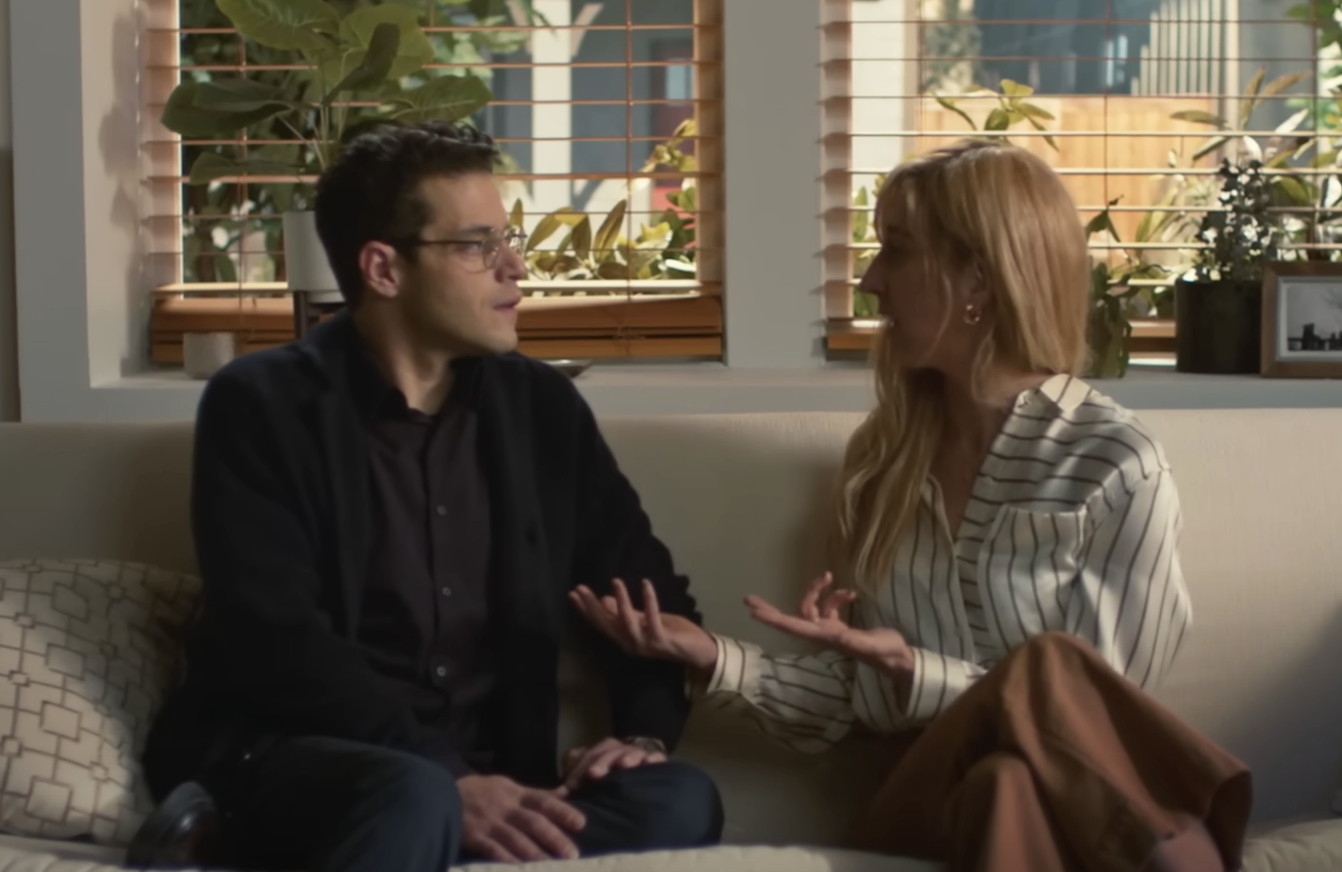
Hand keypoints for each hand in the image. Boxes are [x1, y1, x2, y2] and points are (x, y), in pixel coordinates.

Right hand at [458, 774, 584, 862]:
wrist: (441, 796)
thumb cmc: (480, 792)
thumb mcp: (507, 786)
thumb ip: (535, 794)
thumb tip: (565, 793)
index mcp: (515, 793)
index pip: (542, 801)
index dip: (562, 811)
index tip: (580, 823)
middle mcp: (505, 807)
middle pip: (533, 822)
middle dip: (554, 838)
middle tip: (572, 853)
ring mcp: (490, 823)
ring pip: (516, 839)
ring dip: (535, 854)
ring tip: (550, 867)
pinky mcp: (475, 837)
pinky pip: (493, 850)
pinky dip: (507, 860)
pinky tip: (518, 869)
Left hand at [561, 737, 667, 790]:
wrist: (637, 762)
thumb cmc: (607, 773)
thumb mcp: (588, 774)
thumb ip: (574, 779)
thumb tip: (558, 793)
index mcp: (599, 750)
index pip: (587, 756)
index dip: (578, 770)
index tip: (570, 786)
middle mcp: (617, 749)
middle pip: (607, 752)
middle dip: (600, 762)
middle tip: (594, 774)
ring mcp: (636, 753)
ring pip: (630, 752)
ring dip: (626, 757)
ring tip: (624, 765)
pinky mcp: (654, 759)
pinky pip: (654, 757)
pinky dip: (652, 759)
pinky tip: (650, 764)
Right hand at [569, 578, 718, 672]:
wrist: (697, 650)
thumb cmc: (672, 633)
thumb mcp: (646, 619)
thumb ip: (627, 612)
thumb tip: (605, 600)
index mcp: (626, 638)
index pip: (601, 623)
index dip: (586, 609)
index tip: (573, 593)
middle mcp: (631, 644)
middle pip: (608, 624)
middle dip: (593, 607)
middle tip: (581, 588)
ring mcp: (645, 644)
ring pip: (627, 623)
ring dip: (621, 602)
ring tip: (615, 581)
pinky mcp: (661, 640)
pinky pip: (652, 619)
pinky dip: (649, 601)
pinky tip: (645, 584)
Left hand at [746, 572, 914, 677]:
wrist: (897, 659)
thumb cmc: (887, 653)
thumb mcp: (876, 646)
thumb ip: (859, 643)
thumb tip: (841, 637)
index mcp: (827, 637)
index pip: (795, 626)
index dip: (774, 619)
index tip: (754, 612)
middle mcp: (823, 633)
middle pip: (793, 616)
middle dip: (771, 609)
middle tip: (749, 598)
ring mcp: (830, 630)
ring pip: (811, 606)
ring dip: (818, 590)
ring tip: (829, 576)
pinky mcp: (839, 627)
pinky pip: (829, 606)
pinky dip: (836, 597)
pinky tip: (851, 594)